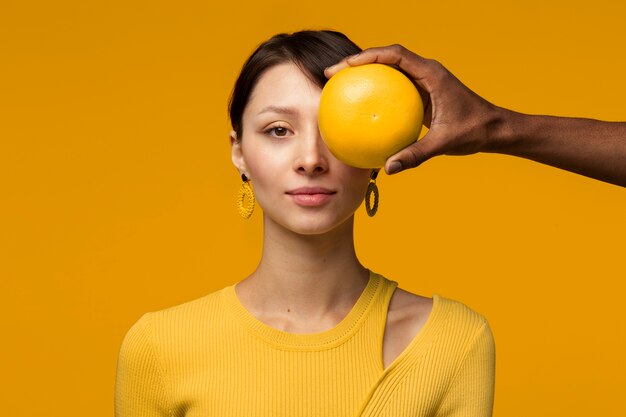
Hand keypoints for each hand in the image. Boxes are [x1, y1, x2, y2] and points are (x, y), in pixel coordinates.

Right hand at [325, 45, 505, 174]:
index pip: (395, 55)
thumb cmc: (475, 131)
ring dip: (365, 73)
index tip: (346, 65)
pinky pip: (394, 88)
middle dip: (358, 61)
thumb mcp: (445, 143)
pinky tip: (361, 110)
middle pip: (386, 57)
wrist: (494, 129)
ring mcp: (423, 82)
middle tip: (333, 73)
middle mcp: (426, 72)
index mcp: (431, 74)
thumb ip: (416, 154)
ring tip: (340, 86)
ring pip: (389, 70)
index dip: (368, 56)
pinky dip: (377, 93)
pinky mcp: (422, 93)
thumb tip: (388, 168)